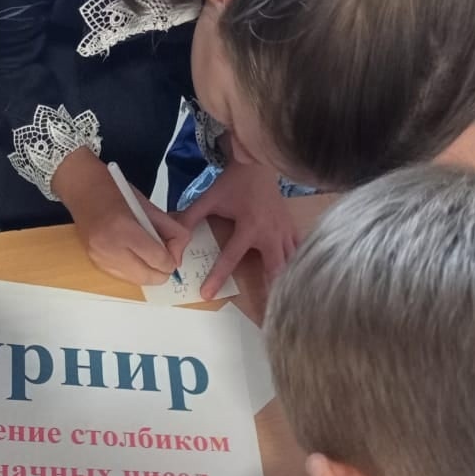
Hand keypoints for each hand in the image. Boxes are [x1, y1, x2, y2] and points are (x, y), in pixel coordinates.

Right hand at [56, 149, 188, 284]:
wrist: (82, 189)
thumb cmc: (114, 192)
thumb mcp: (148, 206)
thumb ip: (170, 229)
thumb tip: (179, 253)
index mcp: (124, 229)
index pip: (158, 259)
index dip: (172, 259)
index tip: (173, 251)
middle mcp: (110, 249)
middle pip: (148, 277)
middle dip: (162, 270)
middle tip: (165, 256)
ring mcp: (100, 258)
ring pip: (137, 281)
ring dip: (148, 271)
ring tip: (147, 252)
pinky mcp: (95, 263)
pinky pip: (124, 277)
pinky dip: (134, 269)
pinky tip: (133, 253)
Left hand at [175, 160, 297, 299]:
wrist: (256, 163)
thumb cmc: (232, 183)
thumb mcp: (208, 199)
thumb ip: (190, 219)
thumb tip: (174, 239)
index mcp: (248, 227)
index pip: (230, 258)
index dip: (217, 277)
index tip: (207, 294)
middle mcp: (270, 232)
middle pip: (275, 268)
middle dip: (272, 290)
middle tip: (270, 312)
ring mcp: (284, 231)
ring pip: (290, 262)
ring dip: (287, 280)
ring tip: (287, 302)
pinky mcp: (292, 228)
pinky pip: (299, 250)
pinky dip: (298, 264)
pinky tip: (299, 278)